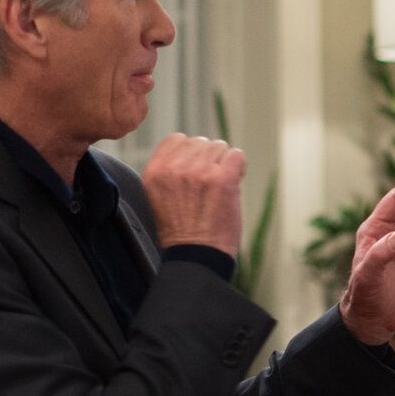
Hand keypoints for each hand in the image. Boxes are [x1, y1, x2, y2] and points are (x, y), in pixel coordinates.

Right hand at [141, 135, 244, 253]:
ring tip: (219, 188)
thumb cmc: (182, 232)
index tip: (195, 172)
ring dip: (223, 164)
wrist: (197, 256)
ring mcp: (199, 172)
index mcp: (155, 172)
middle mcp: (174, 169)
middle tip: (209, 186)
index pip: (176, 139)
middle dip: (208, 160)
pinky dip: (239, 168)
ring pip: (220, 146)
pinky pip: (237, 155)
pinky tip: (232, 185)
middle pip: (200, 142)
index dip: (190, 153)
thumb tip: (192, 150)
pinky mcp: (222, 179)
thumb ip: (170, 171)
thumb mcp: (161, 197)